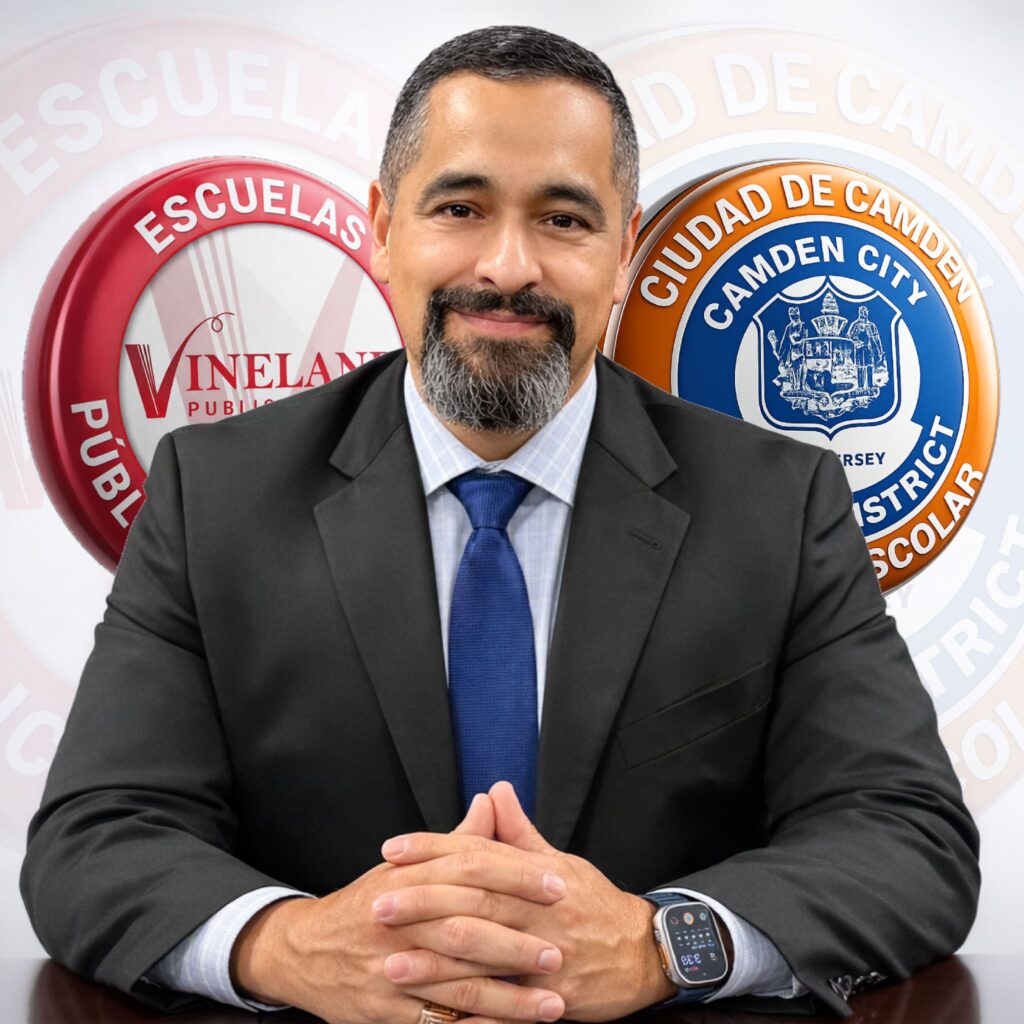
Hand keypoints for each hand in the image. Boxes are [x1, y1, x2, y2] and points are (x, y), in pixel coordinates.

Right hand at [229, 793, 567, 1023]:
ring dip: (508, 998)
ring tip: (553, 1004)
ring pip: (456, 984)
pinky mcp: (383, 1012)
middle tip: (561, 952)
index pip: (470, 869)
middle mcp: (398, 922)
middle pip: (466, 927)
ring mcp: (389, 970)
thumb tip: (492, 801)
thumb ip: (454, 841)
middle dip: (517, 943)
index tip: (558, 885)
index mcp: (407, 879)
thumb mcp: (403, 867)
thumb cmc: (365, 905)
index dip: (516, 876)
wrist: (302, 952)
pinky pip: (434, 1023)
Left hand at [378, 782, 676, 1020]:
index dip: (433, 849)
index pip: (478, 853)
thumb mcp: (561, 862)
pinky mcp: (552, 997)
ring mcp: (547, 954)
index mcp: (539, 872)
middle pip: (475, 900)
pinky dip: (469, 1004)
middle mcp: (541, 909)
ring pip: (485, 952)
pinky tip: (435, 1008)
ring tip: (391, 958)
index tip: (393, 849)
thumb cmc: (596, 905)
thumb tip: (494, 790)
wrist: (646, 954)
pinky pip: (505, 1002)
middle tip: (379, 901)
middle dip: (424, 900)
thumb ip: (519, 831)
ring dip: (435, 958)